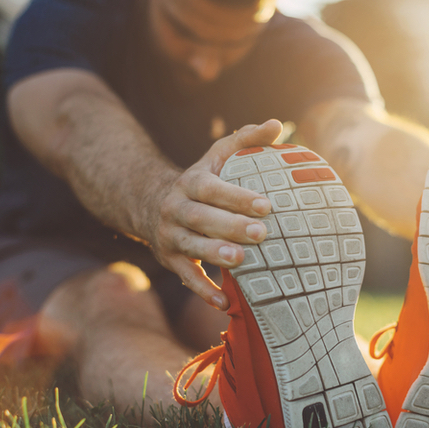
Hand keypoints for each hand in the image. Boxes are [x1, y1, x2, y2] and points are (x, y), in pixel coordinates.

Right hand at [150, 120, 281, 308]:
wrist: (151, 204)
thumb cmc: (201, 180)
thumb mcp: (217, 156)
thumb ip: (246, 140)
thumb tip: (277, 124)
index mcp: (190, 182)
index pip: (213, 188)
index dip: (237, 196)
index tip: (267, 204)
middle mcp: (175, 208)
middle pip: (202, 218)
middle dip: (231, 226)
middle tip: (262, 233)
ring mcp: (170, 236)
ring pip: (191, 247)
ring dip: (215, 255)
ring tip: (241, 261)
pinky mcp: (170, 260)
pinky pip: (186, 277)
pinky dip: (203, 291)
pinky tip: (224, 303)